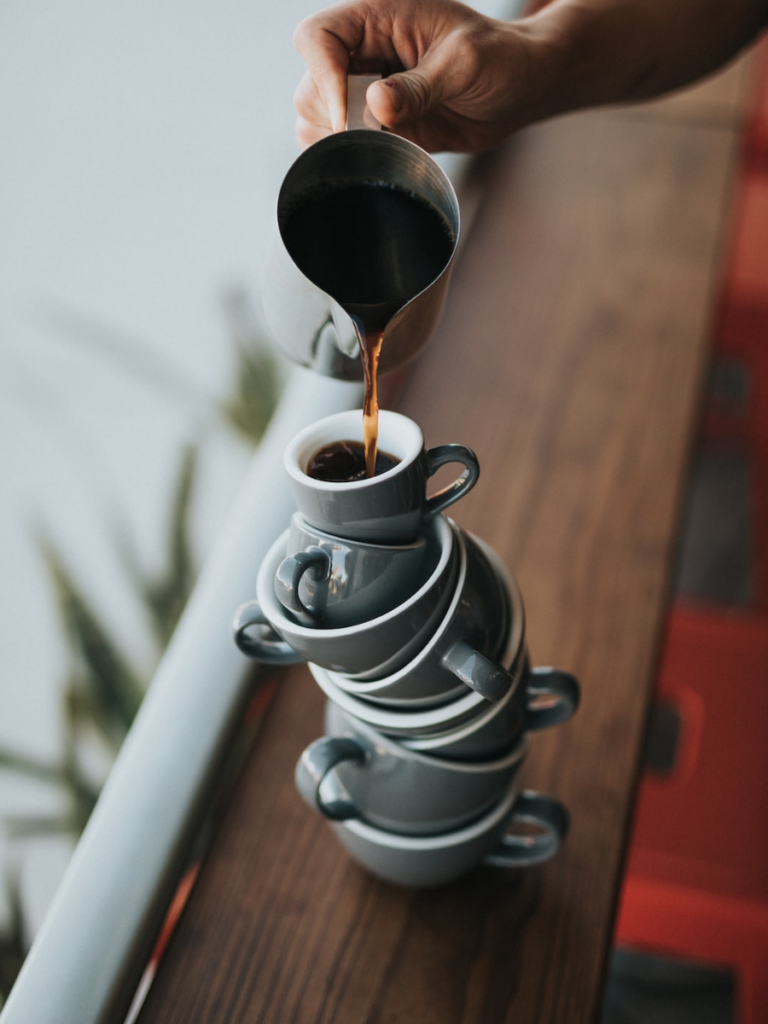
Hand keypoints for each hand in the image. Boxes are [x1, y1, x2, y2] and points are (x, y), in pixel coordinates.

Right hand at [293, 0, 546, 152]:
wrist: (517, 90)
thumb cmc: (500, 60)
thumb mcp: (465, 64)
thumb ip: (420, 86)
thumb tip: (375, 106)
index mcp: (379, 18)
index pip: (318, 37)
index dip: (322, 76)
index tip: (348, 116)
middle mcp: (363, 52)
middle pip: (310, 86)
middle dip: (334, 118)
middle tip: (378, 136)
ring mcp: (364, 91)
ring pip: (316, 120)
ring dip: (341, 143)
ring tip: (387, 145)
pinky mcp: (374, 126)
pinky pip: (340, 145)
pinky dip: (351, 158)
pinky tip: (384, 157)